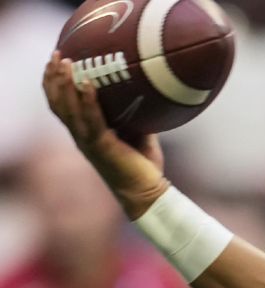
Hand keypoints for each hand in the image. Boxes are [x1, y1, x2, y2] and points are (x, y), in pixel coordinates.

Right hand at [42, 51, 168, 217]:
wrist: (148, 194)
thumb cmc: (144, 168)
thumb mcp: (139, 135)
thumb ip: (136, 117)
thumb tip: (146, 94)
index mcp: (86, 134)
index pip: (63, 106)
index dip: (56, 84)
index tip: (58, 61)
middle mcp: (82, 137)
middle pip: (58, 103)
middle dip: (54, 78)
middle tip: (56, 55)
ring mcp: (89, 142)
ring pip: (69, 109)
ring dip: (65, 84)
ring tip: (66, 63)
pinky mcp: (102, 147)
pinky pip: (91, 120)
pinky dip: (88, 101)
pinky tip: (87, 84)